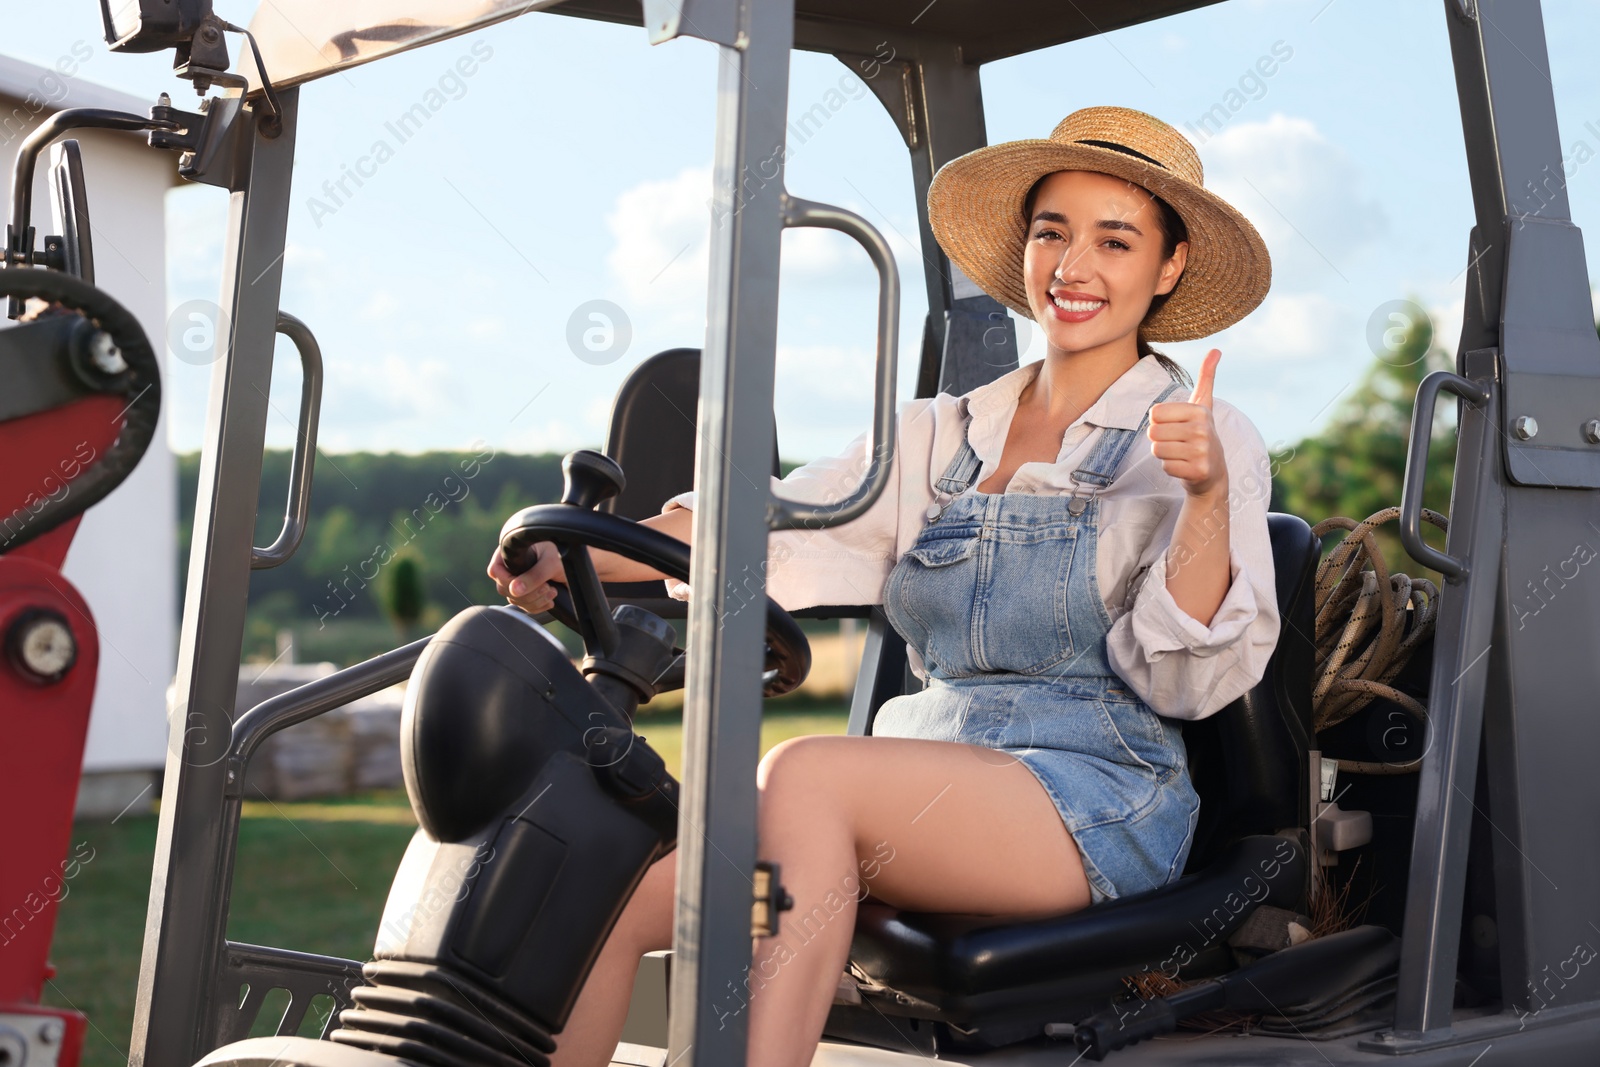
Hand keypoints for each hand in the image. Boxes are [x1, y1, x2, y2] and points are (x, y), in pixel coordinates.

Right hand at [486, 541, 566, 614]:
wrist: (581, 564)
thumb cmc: (564, 553)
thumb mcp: (551, 563)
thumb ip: (534, 575)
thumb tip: (514, 590)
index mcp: (513, 553)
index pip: (496, 570)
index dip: (506, 580)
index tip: (523, 584)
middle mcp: (513, 567)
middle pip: (504, 589)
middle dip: (527, 592)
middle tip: (546, 586)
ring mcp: (520, 581)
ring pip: (516, 600)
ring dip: (536, 600)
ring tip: (552, 590)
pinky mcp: (529, 593)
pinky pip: (526, 607)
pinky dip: (539, 606)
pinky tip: (551, 597)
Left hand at [1148, 348, 1226, 498]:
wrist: (1214, 472)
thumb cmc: (1201, 434)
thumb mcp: (1204, 405)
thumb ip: (1206, 378)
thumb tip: (1216, 349)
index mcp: (1200, 410)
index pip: (1154, 413)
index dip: (1159, 422)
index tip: (1177, 426)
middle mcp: (1203, 429)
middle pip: (1152, 432)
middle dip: (1160, 439)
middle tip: (1178, 443)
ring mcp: (1202, 451)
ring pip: (1157, 450)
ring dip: (1164, 454)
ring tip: (1181, 454)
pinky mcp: (1198, 471)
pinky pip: (1165, 467)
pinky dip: (1171, 469)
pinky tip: (1185, 467)